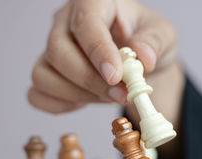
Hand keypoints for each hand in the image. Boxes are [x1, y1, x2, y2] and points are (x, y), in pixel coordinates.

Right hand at [28, 0, 179, 113]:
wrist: (138, 62)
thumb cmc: (145, 42)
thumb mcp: (162, 37)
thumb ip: (154, 43)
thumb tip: (142, 57)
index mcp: (95, 3)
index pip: (86, 22)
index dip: (98, 50)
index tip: (116, 76)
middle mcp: (66, 22)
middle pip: (58, 51)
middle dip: (90, 80)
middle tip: (121, 95)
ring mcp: (51, 48)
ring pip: (44, 74)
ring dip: (78, 94)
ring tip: (109, 97)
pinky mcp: (48, 73)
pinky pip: (39, 94)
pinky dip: (61, 105)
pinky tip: (85, 101)